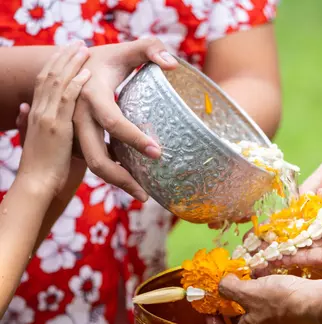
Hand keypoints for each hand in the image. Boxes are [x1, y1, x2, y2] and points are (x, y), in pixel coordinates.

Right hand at [17, 42, 90, 196]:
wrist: (36, 184)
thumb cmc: (42, 168)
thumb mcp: (36, 141)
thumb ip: (30, 123)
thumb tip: (24, 108)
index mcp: (35, 114)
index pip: (43, 83)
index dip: (54, 66)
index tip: (64, 53)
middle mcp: (38, 111)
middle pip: (49, 76)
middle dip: (63, 57)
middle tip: (76, 43)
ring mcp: (47, 117)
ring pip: (57, 82)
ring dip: (71, 64)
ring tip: (83, 49)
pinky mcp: (56, 127)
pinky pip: (66, 100)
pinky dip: (76, 84)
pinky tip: (86, 73)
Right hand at [73, 38, 177, 201]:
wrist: (67, 68)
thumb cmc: (103, 61)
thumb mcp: (124, 49)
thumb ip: (150, 48)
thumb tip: (173, 64)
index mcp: (92, 95)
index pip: (113, 121)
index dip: (134, 138)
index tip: (158, 153)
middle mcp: (78, 117)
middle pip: (97, 158)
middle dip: (122, 179)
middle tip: (147, 195)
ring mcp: (74, 132)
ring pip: (94, 165)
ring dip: (117, 181)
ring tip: (142, 194)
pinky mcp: (75, 141)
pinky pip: (94, 160)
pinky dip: (112, 171)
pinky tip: (131, 178)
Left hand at [208, 274, 321, 323]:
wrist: (318, 302)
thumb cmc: (280, 301)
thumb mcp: (249, 292)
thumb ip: (230, 288)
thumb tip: (221, 284)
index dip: (213, 322)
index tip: (209, 309)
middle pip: (238, 322)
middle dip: (229, 306)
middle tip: (224, 291)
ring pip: (253, 311)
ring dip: (246, 296)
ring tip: (242, 279)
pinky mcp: (286, 313)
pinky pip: (267, 303)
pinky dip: (261, 292)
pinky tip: (261, 276)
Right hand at [259, 180, 321, 271]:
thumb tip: (306, 199)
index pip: (310, 216)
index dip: (292, 219)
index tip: (273, 220)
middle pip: (304, 234)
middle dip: (282, 236)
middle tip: (260, 239)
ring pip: (303, 247)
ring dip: (281, 249)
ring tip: (258, 250)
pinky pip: (307, 257)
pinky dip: (289, 257)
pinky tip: (271, 256)